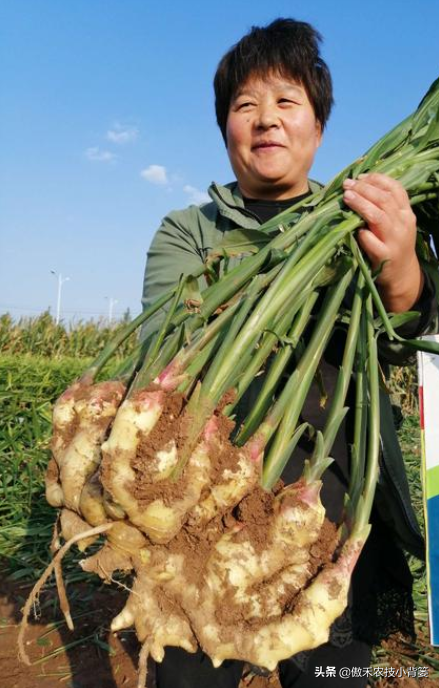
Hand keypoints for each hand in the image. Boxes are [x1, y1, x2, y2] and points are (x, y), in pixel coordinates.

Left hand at [342, 173, 423, 312]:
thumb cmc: (393, 243)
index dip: (377, 180)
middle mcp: (403, 224)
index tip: (360, 176)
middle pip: (384, 200)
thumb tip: (360, 184)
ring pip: (378, 217)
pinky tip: (355, 229)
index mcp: (406, 213)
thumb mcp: (395, 222)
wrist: (402, 274)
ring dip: (361, 205)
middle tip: (347, 185)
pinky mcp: (385, 256)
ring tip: (346, 197)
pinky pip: (372, 242)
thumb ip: (384, 206)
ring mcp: (395, 241)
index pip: (396, 189)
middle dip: (364, 189)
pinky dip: (363, 234)